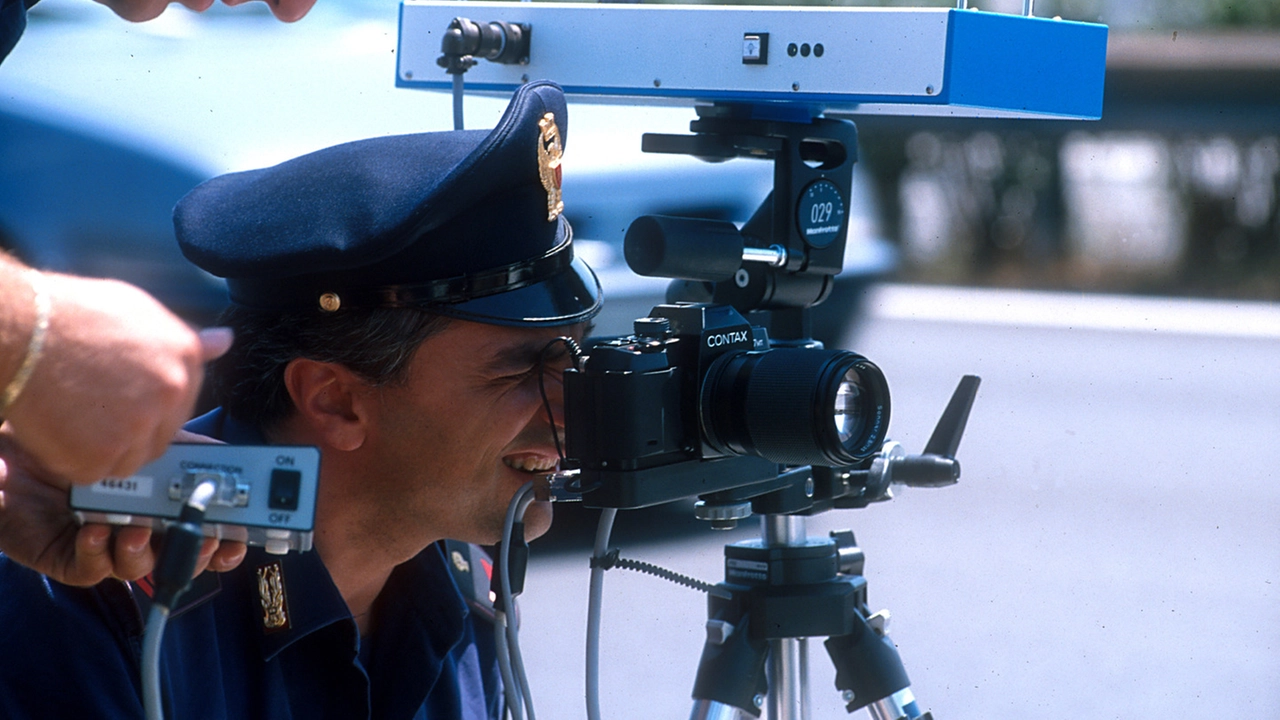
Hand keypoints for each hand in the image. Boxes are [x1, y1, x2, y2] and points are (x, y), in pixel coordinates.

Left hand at [0, 428, 246, 585]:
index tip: (238, 538)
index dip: (227, 542)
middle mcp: (141, 528)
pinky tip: (96, 530)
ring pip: (138, 568)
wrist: (18, 447)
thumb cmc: (81, 440)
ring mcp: (108, 546)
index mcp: (165, 504)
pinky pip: (92, 569)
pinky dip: (98, 553)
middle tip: (199, 539)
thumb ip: (191, 450)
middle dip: (195, 554)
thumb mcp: (149, 439)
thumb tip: (234, 456)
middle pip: (181, 558)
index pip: (206, 532)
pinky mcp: (72, 558)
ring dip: (143, 553)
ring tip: (136, 530)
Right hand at [3, 272, 232, 485]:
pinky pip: (96, 472)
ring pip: (131, 459)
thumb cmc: (71, 316)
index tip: (126, 401)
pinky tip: (60, 429)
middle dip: (132, 431)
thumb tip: (225, 341)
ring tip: (75, 415)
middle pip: (161, 435)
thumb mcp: (138, 311)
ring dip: (106, 449)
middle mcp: (172, 394)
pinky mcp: (103, 455)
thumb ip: (183, 336)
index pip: (183, 401)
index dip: (151, 405)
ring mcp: (139, 427)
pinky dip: (75, 461)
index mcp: (185, 358)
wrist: (22, 331)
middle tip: (94, 410)